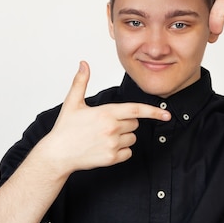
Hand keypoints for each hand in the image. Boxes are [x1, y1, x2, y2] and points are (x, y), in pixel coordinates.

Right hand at [42, 61, 170, 174]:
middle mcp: (112, 128)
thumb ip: (81, 82)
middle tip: (107, 125)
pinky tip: (106, 148)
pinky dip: (121, 151)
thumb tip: (83, 64)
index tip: (166, 114)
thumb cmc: (65, 129)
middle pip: (135, 124)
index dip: (153, 111)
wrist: (57, 154)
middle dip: (126, 123)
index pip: (136, 110)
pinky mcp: (111, 158)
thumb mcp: (72, 102)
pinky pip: (128, 153)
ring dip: (124, 137)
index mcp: (106, 113)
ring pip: (132, 138)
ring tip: (104, 137)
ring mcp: (112, 144)